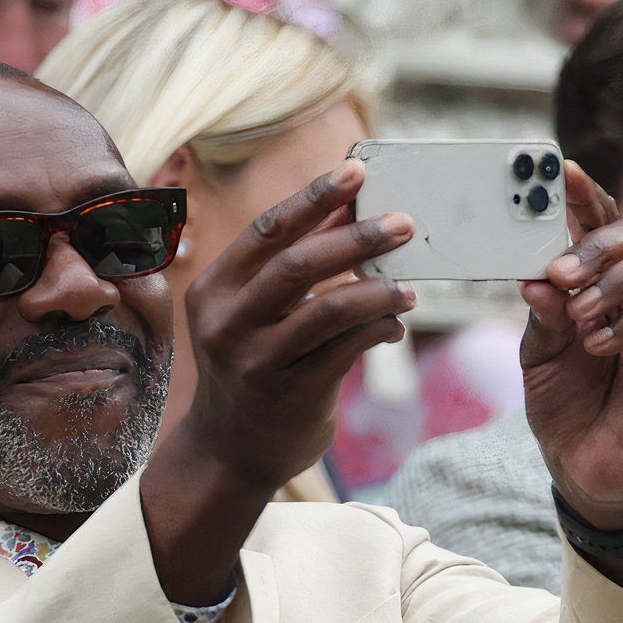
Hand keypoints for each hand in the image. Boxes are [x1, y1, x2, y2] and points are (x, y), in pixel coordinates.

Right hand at [146, 161, 413, 603]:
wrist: (230, 450)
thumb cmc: (251, 367)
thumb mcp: (251, 315)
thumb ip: (289, 268)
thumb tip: (346, 210)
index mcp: (212, 290)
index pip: (266, 231)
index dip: (313, 198)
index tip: (356, 172)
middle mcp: (227, 323)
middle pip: (297, 264)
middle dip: (356, 238)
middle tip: (404, 223)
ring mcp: (255, 360)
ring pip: (327, 309)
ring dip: (378, 290)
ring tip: (410, 287)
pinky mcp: (289, 393)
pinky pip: (346, 349)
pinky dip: (378, 329)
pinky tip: (394, 324)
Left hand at [519, 161, 622, 536]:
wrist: (583, 465)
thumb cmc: (563, 403)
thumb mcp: (537, 355)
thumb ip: (541, 316)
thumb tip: (535, 279)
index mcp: (597, 284)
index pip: (598, 229)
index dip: (584, 196)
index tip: (560, 172)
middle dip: (597, 245)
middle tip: (560, 272)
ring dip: (617, 282)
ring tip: (579, 314)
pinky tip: (596, 345)